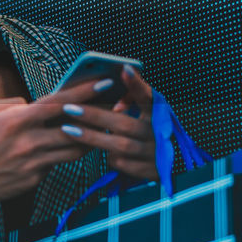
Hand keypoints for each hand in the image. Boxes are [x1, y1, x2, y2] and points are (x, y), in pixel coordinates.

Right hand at [0, 78, 121, 211]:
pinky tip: (65, 148)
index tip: (105, 82)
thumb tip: (34, 102)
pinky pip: (55, 164)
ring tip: (98, 128)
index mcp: (16, 120)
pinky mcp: (33, 180)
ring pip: (73, 150)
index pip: (60, 103)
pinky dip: (61, 154)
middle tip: (114, 107)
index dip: (86, 91)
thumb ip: (12, 103)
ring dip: (87, 139)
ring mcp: (33, 164)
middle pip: (75, 128)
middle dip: (96, 117)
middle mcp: (28, 142)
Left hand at [55, 65, 157, 181]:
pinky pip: (122, 163)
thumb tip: (116, 87)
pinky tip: (89, 151)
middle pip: (124, 123)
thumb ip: (134, 97)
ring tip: (68, 130)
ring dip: (93, 138)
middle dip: (95, 116)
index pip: (148, 96)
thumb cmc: (152, 131)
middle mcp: (158, 132)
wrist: (173, 165)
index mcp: (159, 114)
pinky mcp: (148, 172)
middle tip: (69, 108)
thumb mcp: (150, 112)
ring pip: (120, 145)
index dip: (136, 84)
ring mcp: (154, 153)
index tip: (123, 69)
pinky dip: (107, 156)